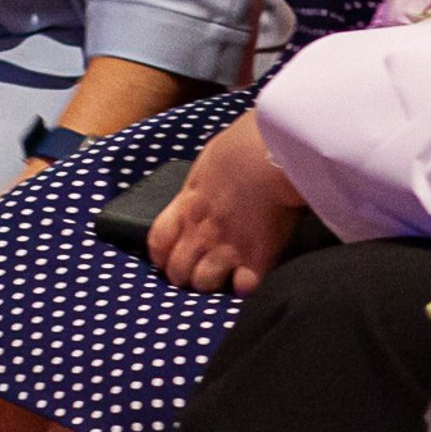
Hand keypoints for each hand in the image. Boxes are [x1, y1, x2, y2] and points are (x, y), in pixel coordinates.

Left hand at [147, 110, 303, 294]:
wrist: (271, 154)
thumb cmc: (246, 143)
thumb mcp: (214, 157)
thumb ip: (207, 178)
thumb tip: (214, 177)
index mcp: (188, 203)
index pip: (159, 241)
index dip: (161, 254)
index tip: (169, 256)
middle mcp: (201, 231)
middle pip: (177, 270)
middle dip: (185, 274)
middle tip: (199, 272)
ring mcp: (227, 247)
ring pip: (204, 283)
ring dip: (213, 281)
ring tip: (227, 275)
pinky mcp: (256, 258)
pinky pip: (243, 288)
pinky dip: (246, 285)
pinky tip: (253, 277)